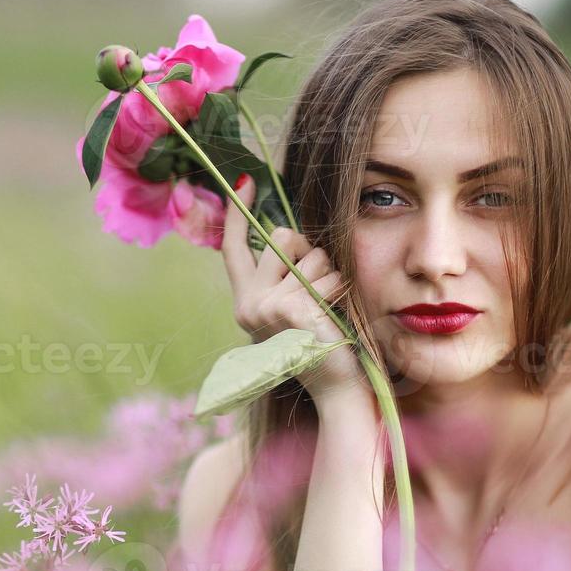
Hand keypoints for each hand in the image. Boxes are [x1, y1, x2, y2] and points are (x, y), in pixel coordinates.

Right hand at [220, 173, 368, 406]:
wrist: (335, 389)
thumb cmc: (320, 346)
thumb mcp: (291, 308)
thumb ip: (282, 276)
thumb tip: (287, 233)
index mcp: (245, 302)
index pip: (232, 248)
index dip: (237, 213)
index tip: (245, 182)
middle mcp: (249, 305)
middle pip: (280, 237)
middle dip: (308, 250)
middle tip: (317, 284)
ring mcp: (268, 308)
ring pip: (309, 254)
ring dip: (328, 274)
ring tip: (327, 309)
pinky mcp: (292, 310)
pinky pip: (326, 276)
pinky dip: (338, 290)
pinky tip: (335, 316)